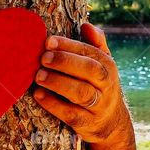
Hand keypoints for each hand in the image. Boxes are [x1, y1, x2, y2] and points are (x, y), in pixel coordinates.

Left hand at [33, 24, 131, 144]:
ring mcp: (99, 106)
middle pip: (90, 70)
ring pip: (81, 93)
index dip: (69, 46)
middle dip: (66, 62)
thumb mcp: (102, 65)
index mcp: (108, 66)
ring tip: (38, 76)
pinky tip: (39, 95)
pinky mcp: (88, 124)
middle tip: (43, 58)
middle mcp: (107, 85)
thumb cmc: (99, 85)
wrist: (111, 123)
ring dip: (58, 83)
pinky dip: (54, 105)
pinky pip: (72, 114)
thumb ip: (95, 44)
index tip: (48, 41)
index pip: (90, 52)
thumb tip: (86, 25)